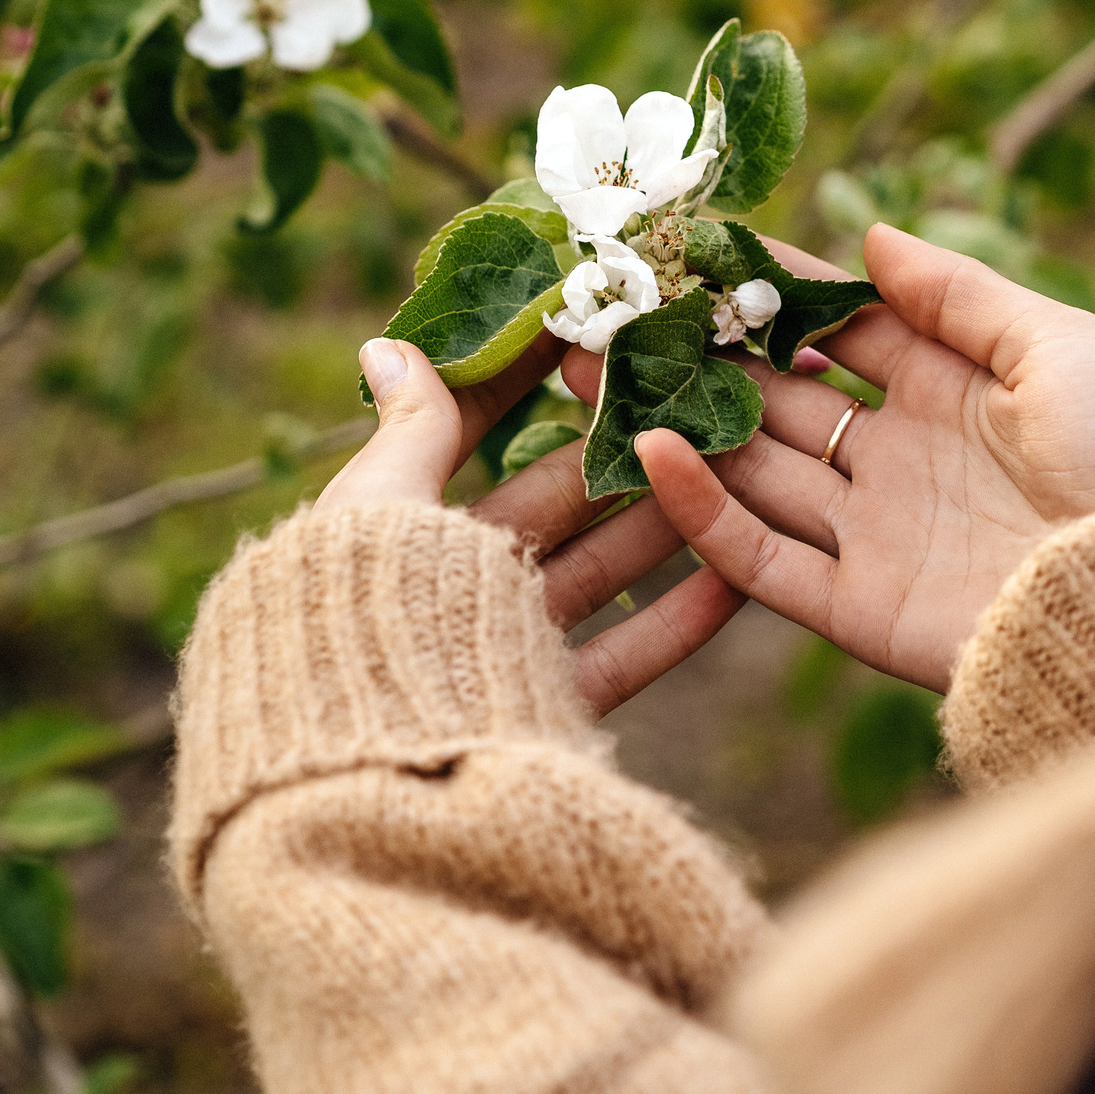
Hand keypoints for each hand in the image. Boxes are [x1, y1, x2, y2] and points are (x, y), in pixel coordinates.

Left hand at [318, 334, 744, 714]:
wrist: (363, 772)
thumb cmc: (355, 617)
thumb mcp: (377, 507)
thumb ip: (408, 431)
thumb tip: (387, 343)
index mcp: (397, 523)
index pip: (468, 427)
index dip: (526, 372)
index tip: (588, 321)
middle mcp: (447, 583)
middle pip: (552, 498)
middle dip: (619, 443)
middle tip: (688, 388)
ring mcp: (500, 646)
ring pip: (598, 567)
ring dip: (663, 517)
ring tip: (732, 460)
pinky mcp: (544, 707)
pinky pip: (626, 654)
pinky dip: (682, 616)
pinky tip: (738, 573)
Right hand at [563, 224, 1094, 692]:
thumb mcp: (1059, 345)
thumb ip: (957, 294)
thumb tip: (869, 236)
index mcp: (950, 389)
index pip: (836, 327)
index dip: (768, 289)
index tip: (693, 248)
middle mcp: (899, 459)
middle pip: (776, 397)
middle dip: (695, 355)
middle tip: (610, 309)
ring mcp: (874, 533)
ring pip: (750, 469)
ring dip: (672, 422)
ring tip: (590, 370)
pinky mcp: (857, 607)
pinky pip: (760, 557)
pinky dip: (700, 511)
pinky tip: (648, 453)